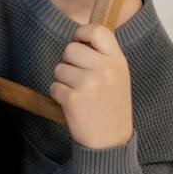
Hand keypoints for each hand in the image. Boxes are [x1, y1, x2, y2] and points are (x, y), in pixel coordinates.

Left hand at [50, 22, 133, 149]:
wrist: (111, 142)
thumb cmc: (111, 107)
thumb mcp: (118, 76)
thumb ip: (103, 56)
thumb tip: (78, 38)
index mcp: (117, 61)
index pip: (97, 30)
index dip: (81, 33)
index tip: (78, 42)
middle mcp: (105, 69)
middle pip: (70, 49)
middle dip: (68, 62)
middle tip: (78, 79)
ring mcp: (89, 83)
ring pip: (59, 68)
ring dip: (63, 81)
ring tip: (79, 95)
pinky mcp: (73, 98)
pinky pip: (53, 86)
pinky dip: (59, 96)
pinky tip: (73, 106)